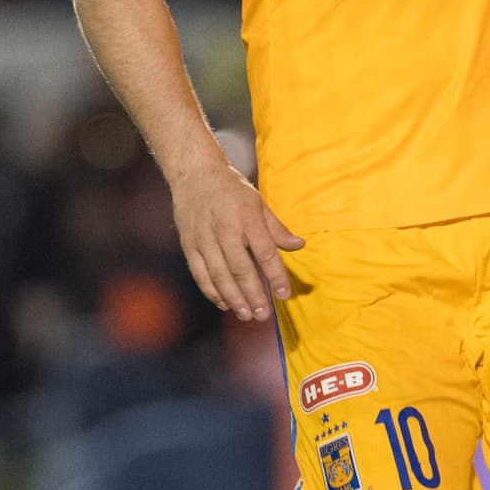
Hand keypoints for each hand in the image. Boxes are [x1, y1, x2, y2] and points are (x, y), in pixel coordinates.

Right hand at [170, 147, 304, 320]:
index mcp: (247, 217)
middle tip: (263, 314)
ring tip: (246, 315)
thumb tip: (299, 245)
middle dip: (253, 295)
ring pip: (220, 275)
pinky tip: (224, 303)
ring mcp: (204, 238)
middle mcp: (225, 229)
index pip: (265, 252)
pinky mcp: (189, 245)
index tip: (284, 294)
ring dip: (234, 298)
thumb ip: (277, 228)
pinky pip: (200, 274)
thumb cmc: (231, 189)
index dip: (275, 275)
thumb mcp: (258, 203)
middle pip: (241, 269)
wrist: (195, 174)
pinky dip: (212, 291)